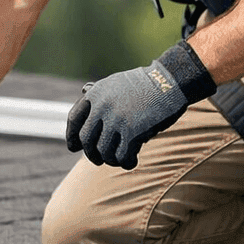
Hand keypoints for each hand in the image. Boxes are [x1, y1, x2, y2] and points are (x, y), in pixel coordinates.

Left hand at [66, 41, 215, 169]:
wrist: (170, 81)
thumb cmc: (146, 83)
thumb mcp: (117, 82)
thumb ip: (99, 90)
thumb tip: (83, 90)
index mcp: (96, 94)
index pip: (74, 120)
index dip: (72, 136)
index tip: (74, 147)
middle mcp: (102, 107)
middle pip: (87, 140)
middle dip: (92, 154)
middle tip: (99, 160)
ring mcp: (116, 120)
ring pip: (104, 152)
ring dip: (111, 160)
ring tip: (120, 160)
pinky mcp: (132, 132)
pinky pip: (122, 157)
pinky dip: (126, 163)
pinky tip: (132, 162)